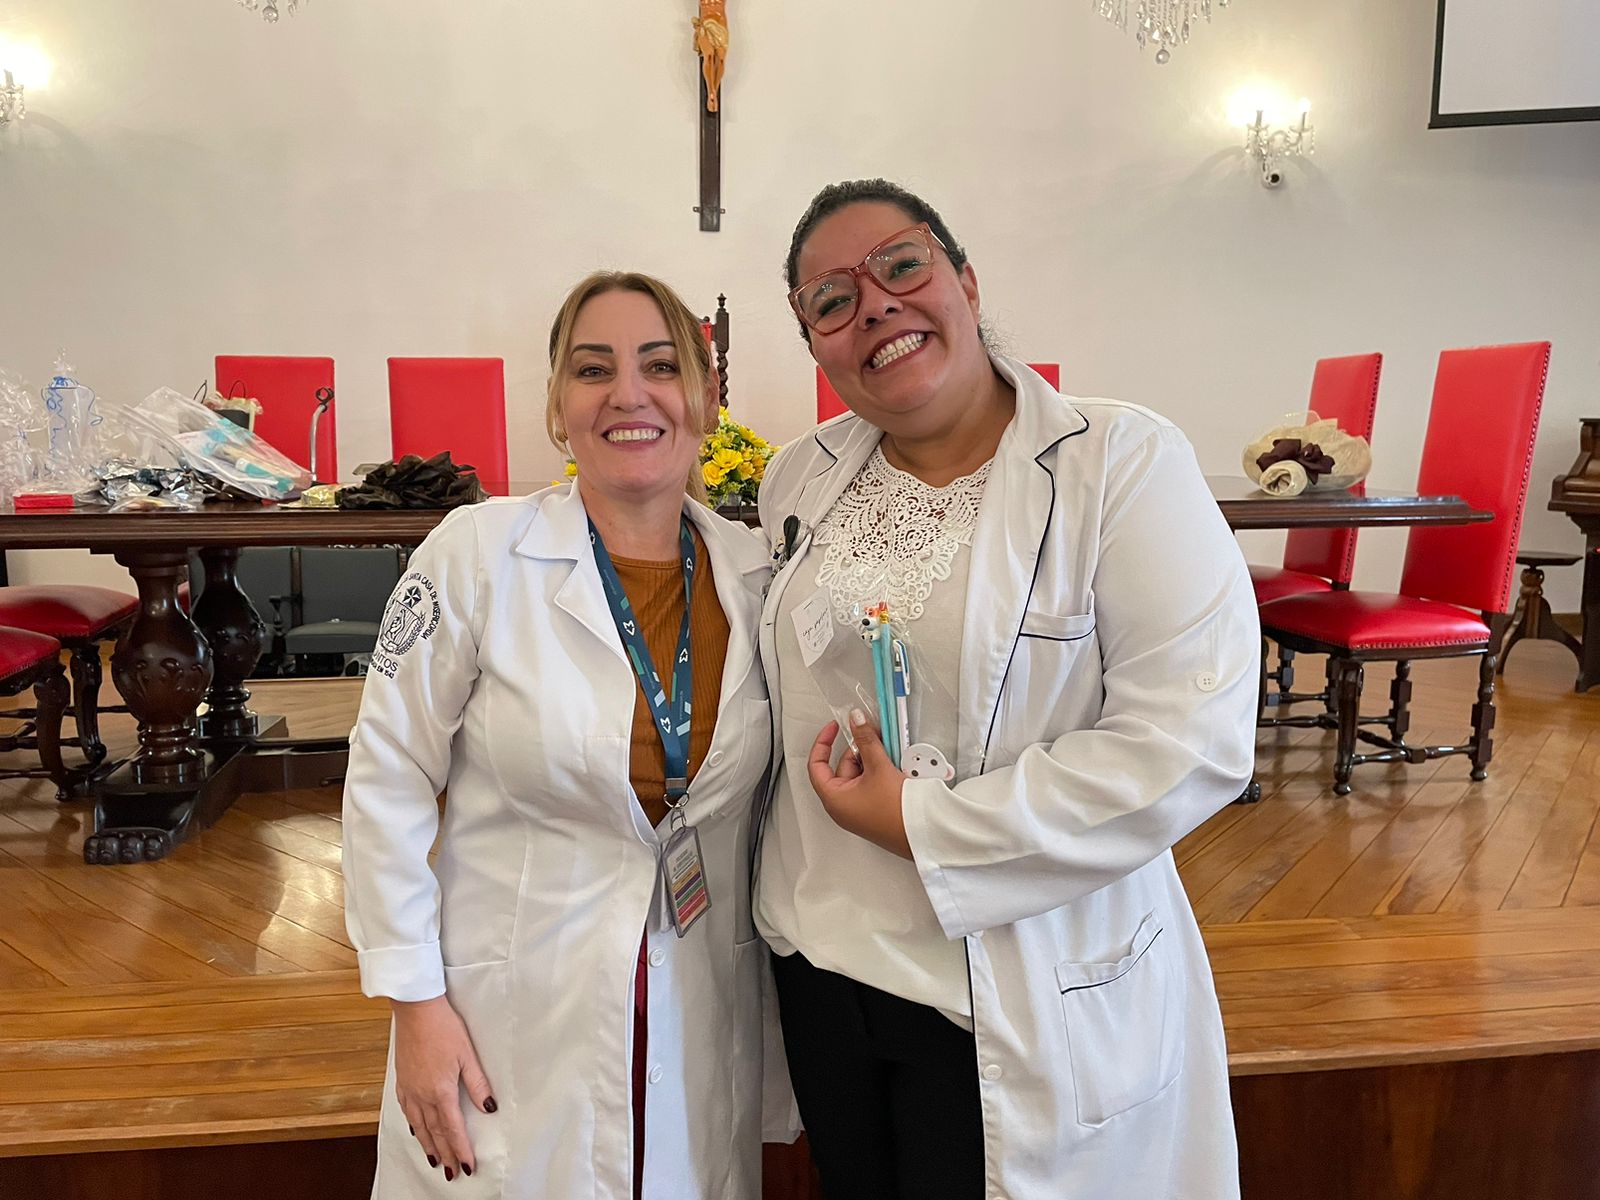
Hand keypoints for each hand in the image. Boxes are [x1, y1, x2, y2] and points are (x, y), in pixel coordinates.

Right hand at [391, 995, 496, 1180]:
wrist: (416, 1010)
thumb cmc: (443, 1028)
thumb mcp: (467, 1054)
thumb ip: (478, 1083)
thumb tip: (489, 1107)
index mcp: (441, 1091)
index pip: (453, 1129)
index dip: (461, 1150)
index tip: (468, 1166)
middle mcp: (422, 1095)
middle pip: (435, 1133)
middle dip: (446, 1155)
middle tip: (453, 1173)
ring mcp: (410, 1089)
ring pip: (419, 1126)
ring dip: (429, 1145)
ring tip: (435, 1161)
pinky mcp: (402, 1081)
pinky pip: (407, 1111)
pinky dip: (414, 1126)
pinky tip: (416, 1131)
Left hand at [807, 709, 912, 859]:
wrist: (922, 833)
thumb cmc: (895, 812)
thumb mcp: (878, 768)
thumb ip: (866, 740)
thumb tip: (856, 721)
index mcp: (833, 798)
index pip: (817, 764)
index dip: (824, 742)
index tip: (835, 727)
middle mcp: (842, 806)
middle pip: (842, 766)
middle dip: (858, 749)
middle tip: (874, 735)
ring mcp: (858, 809)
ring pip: (858, 773)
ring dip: (871, 759)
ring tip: (888, 750)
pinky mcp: (872, 810)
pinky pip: (869, 783)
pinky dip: (878, 770)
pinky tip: (892, 763)